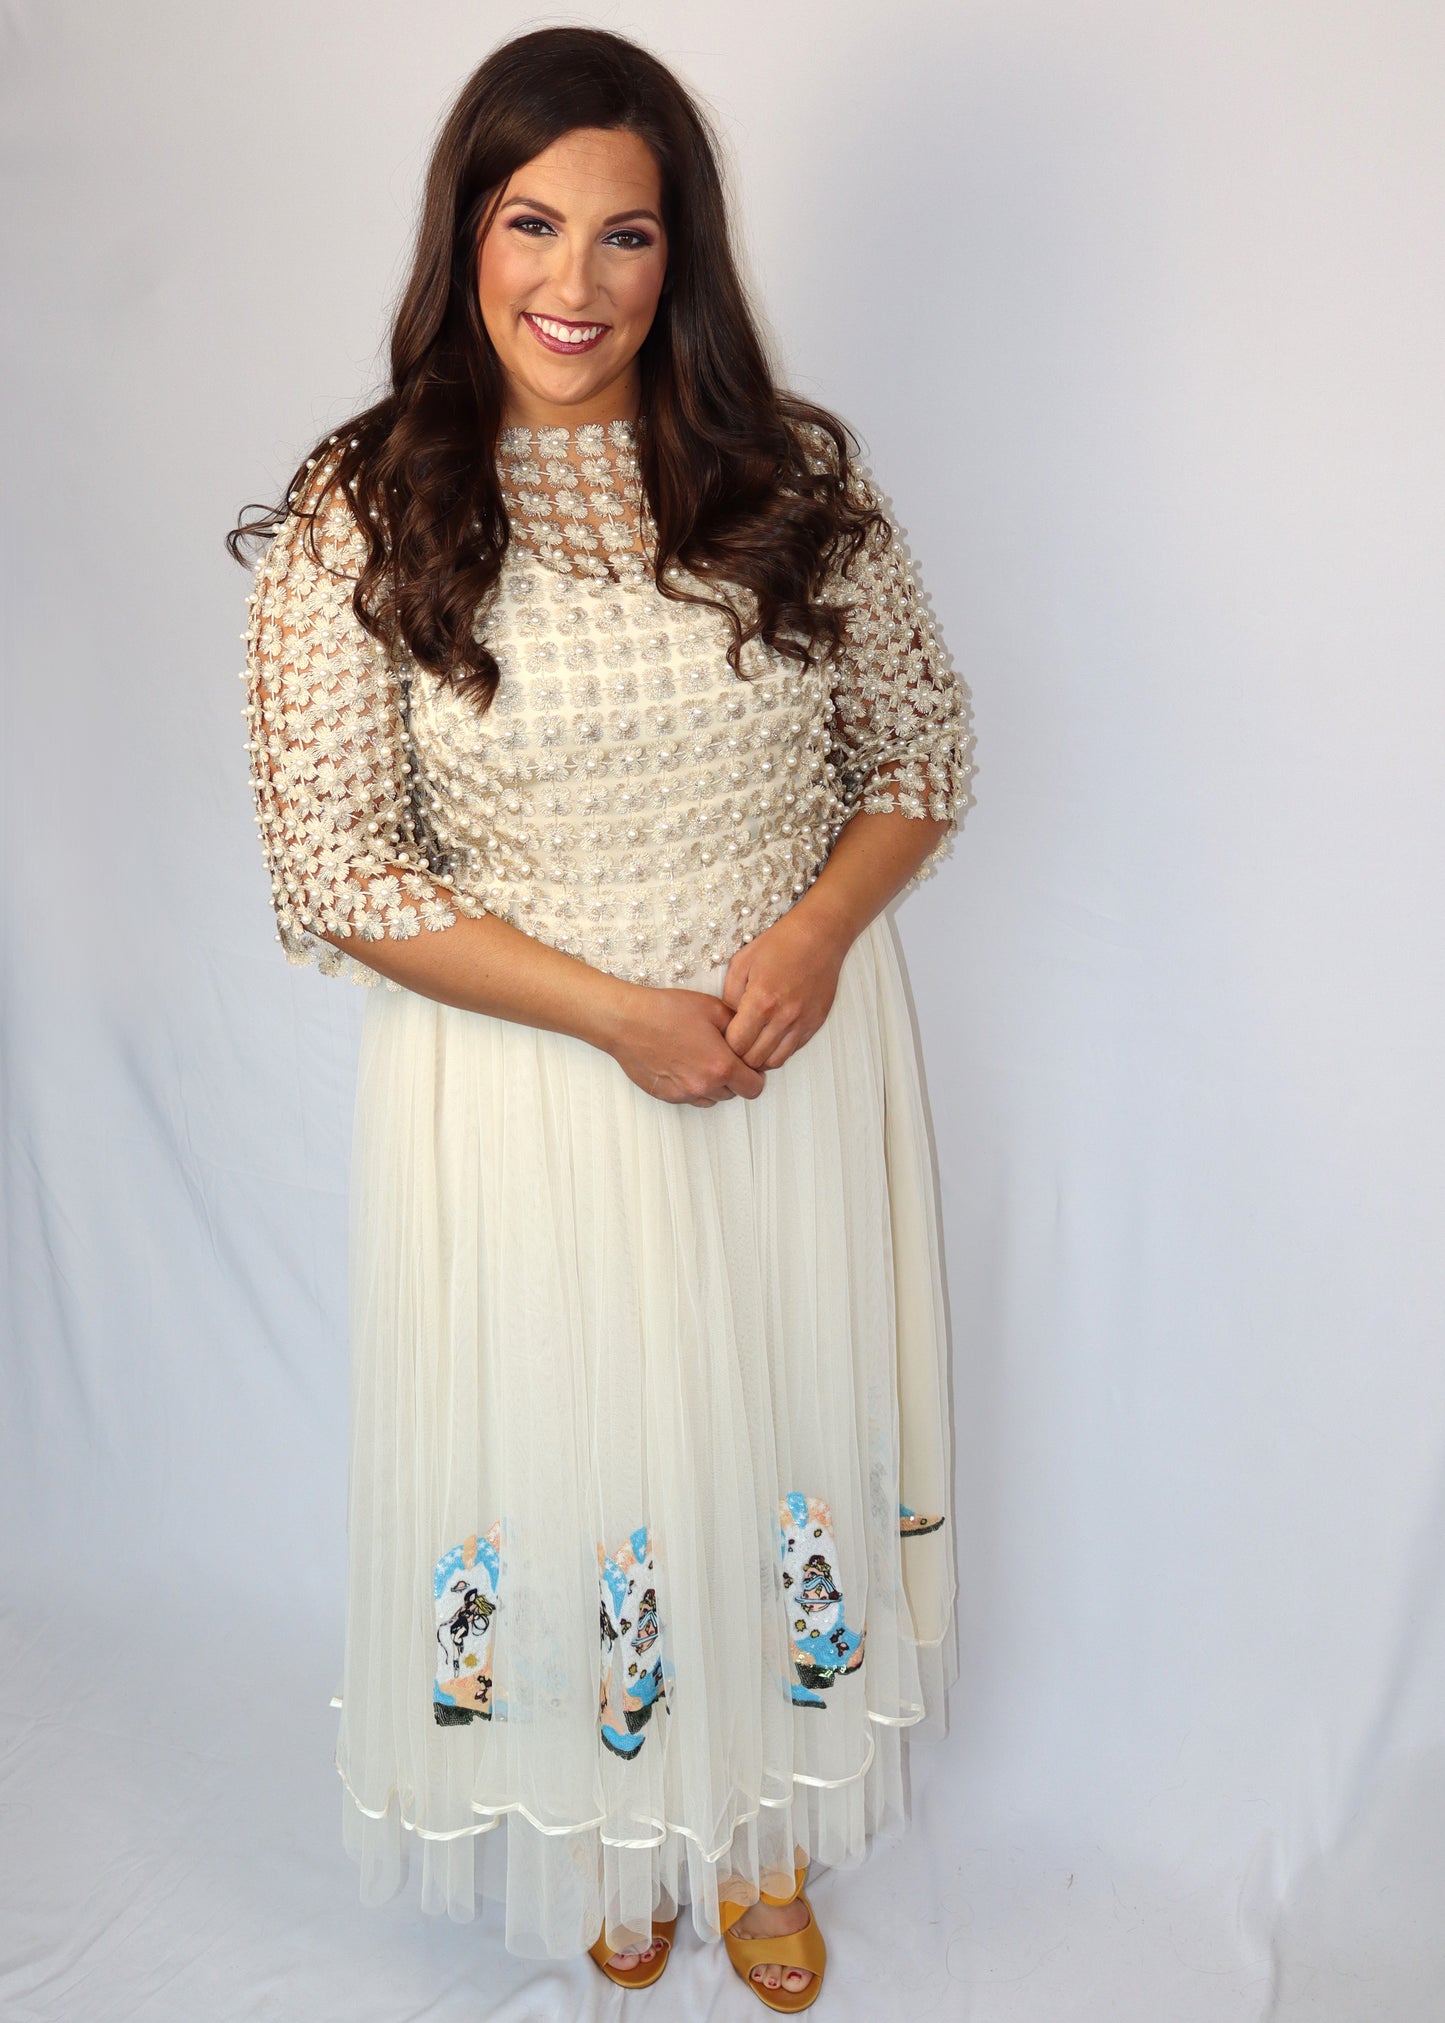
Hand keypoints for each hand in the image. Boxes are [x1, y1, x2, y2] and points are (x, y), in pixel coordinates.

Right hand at [606, 985, 767, 1105]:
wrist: (626, 1021)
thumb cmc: (666, 1011)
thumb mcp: (713, 1008)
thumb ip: (739, 1026)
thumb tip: (750, 1036)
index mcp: (721, 1066)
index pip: (755, 1087)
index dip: (756, 1073)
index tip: (748, 1062)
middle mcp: (704, 1086)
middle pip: (735, 1093)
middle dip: (735, 1077)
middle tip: (723, 1054)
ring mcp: (683, 1094)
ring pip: (713, 1098)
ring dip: (714, 1083)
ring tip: (702, 1058)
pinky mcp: (666, 1096)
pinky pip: (690, 1097)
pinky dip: (693, 1086)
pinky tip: (684, 1063)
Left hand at [720, 907, 850, 1070]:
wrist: (819, 935)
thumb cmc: (779, 944)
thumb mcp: (742, 963)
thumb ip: (729, 996)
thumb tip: (727, 1023)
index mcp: (761, 1001)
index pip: (736, 1045)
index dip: (725, 1047)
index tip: (722, 1039)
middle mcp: (784, 1017)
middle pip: (754, 1060)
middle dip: (740, 1057)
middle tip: (734, 1046)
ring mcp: (802, 1022)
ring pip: (775, 1061)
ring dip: (760, 1058)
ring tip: (752, 1045)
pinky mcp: (815, 1024)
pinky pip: (792, 1051)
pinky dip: (778, 1050)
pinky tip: (770, 1037)